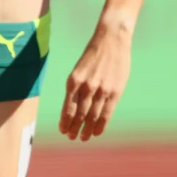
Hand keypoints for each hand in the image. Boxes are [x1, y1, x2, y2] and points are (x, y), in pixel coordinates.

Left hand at [60, 21, 132, 140]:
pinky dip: (101, 124)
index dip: (65, 121)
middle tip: (70, 138)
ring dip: (87, 129)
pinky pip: (106, 112)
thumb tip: (76, 103)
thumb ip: (78, 85)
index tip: (62, 130)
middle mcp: (85, 86)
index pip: (67, 107)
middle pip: (79, 114)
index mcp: (73, 79)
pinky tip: (97, 132)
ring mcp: (101, 89)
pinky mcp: (114, 91)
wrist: (111, 39)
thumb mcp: (80, 69)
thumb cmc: (94, 53)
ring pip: (92, 116)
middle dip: (74, 127)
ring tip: (82, 138)